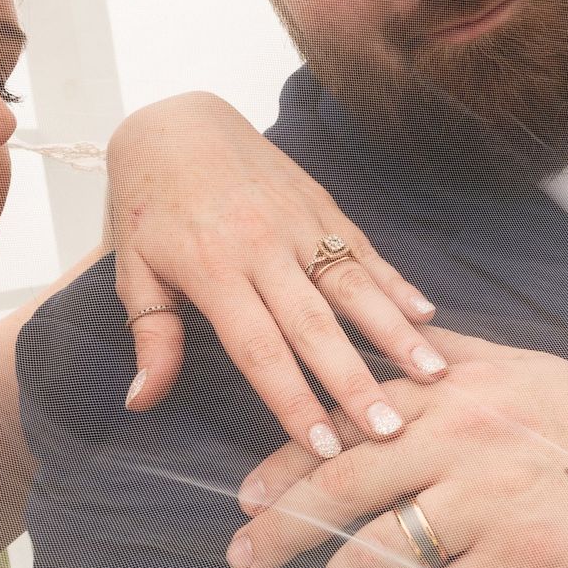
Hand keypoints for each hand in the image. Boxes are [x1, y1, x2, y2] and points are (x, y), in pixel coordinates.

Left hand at [106, 92, 447, 449]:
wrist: (174, 122)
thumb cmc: (148, 205)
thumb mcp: (135, 271)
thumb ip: (152, 337)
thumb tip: (142, 402)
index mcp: (213, 272)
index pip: (259, 349)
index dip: (292, 400)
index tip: (322, 445)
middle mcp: (262, 249)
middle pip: (315, 326)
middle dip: (354, 381)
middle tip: (389, 428)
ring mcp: (298, 223)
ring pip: (353, 284)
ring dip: (393, 331)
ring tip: (432, 373)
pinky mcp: (320, 203)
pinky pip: (362, 248)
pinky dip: (395, 280)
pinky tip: (426, 313)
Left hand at [225, 327, 567, 567]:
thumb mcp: (521, 367)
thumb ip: (450, 355)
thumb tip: (397, 340)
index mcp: (454, 390)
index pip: (346, 420)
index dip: (287, 459)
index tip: (249, 493)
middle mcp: (462, 438)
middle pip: (343, 481)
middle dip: (282, 524)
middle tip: (243, 555)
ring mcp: (490, 501)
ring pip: (380, 550)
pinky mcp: (521, 563)